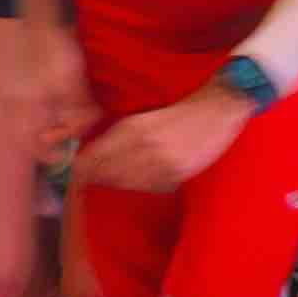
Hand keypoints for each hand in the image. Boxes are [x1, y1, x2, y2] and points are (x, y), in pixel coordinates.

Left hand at [81, 83, 246, 194]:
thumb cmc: (180, 111)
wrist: (218, 109)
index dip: (82, 171)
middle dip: (99, 178)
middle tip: (97, 181)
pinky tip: (146, 180)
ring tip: (122, 180)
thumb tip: (92, 156)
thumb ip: (119, 136)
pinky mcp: (177, 173)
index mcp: (132, 128)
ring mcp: (161, 162)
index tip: (79, 175)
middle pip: (107, 175)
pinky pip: (151, 188)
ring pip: (127, 184)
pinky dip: (144, 186)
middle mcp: (143, 146)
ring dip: (121, 184)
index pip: (93, 159)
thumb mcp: (144, 117)